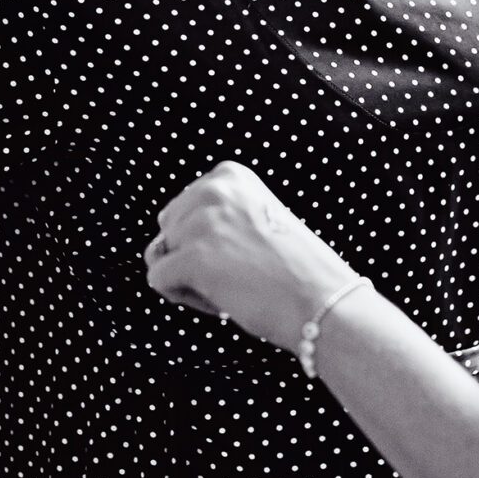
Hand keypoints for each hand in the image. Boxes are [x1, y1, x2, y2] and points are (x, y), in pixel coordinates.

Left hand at [145, 162, 358, 352]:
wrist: (326, 302)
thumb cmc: (293, 272)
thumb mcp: (253, 222)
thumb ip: (209, 222)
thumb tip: (152, 251)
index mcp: (229, 175)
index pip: (184, 209)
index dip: (209, 241)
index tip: (248, 251)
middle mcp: (212, 189)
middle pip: (169, 230)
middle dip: (192, 257)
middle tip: (240, 272)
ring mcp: (202, 222)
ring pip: (161, 256)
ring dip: (189, 278)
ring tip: (233, 284)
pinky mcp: (193, 257)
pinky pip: (158, 280)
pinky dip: (183, 297)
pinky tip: (221, 300)